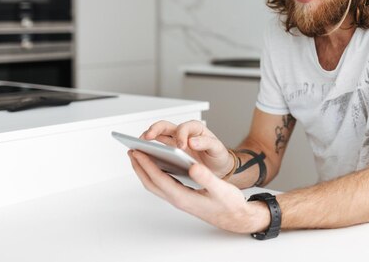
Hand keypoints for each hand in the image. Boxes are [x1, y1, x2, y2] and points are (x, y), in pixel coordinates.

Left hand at [129, 149, 269, 233]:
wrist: (237, 218)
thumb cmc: (230, 205)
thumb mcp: (221, 189)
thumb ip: (207, 178)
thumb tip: (193, 167)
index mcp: (184, 197)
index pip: (159, 179)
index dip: (147, 165)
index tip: (137, 152)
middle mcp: (179, 199)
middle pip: (152, 183)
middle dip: (140, 167)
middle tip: (131, 151)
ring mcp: (180, 199)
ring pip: (156, 185)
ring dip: (145, 171)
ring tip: (140, 156)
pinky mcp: (184, 197)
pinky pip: (163, 185)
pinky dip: (156, 174)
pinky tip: (158, 165)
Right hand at [141, 120, 232, 177]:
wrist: (218, 167)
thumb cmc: (217, 156)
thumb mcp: (217, 149)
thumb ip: (207, 143)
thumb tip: (193, 141)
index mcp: (195, 129)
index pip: (184, 127)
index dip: (181, 135)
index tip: (181, 147)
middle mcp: (182, 133)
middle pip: (165, 126)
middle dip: (155, 129)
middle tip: (147, 137)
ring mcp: (174, 142)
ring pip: (157, 135)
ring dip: (146, 138)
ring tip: (137, 146)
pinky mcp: (169, 152)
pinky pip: (156, 148)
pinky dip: (148, 151)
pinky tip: (142, 158)